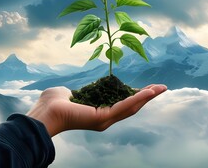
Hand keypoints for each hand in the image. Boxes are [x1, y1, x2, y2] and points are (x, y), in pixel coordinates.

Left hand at [26, 84, 166, 135]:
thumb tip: (73, 91)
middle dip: (147, 96)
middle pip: (131, 106)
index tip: (148, 88)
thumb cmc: (54, 102)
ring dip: (147, 97)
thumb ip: (80, 93)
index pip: (122, 103)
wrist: (45, 112)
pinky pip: (125, 106)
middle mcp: (105, 118)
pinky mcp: (103, 117)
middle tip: (162, 87)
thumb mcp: (73, 94)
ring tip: (160, 88)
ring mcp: (105, 119)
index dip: (137, 95)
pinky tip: (149, 92)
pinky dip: (139, 98)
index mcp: (99, 112)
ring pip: (131, 106)